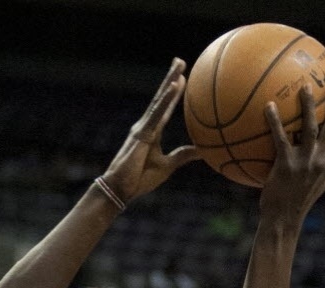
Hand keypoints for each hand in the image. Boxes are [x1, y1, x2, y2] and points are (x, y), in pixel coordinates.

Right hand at [102, 58, 199, 203]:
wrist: (121, 189)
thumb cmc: (140, 179)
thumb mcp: (168, 166)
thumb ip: (183, 156)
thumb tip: (203, 151)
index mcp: (152, 133)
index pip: (165, 108)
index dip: (173, 93)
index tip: (182, 78)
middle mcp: (147, 125)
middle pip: (161, 97)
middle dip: (171, 78)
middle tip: (180, 60)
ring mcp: (143, 127)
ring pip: (159, 100)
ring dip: (169, 81)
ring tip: (179, 65)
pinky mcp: (142, 134)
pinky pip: (156, 114)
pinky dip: (166, 100)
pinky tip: (174, 86)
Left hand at [260, 80, 324, 222]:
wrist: (284, 219)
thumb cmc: (301, 198)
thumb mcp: (324, 181)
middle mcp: (322, 160)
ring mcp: (305, 163)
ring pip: (310, 129)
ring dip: (308, 107)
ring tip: (305, 87)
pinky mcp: (286, 166)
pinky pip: (280, 139)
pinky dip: (275, 121)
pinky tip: (268, 106)